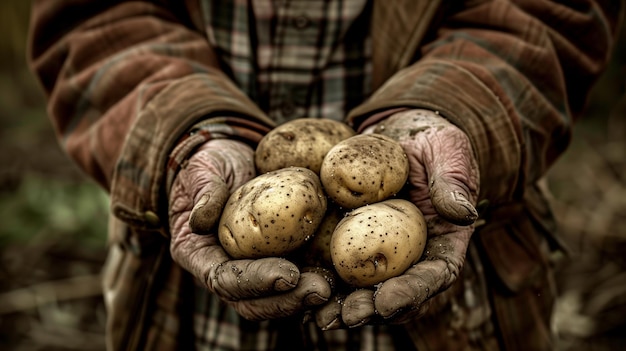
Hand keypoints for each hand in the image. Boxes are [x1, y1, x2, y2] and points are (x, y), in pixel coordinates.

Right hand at [168, 139, 331, 320]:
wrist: (232, 158)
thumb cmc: (211, 165)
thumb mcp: (201, 172)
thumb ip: (204, 194)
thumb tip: (200, 222)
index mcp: (201, 256)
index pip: (225, 281)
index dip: (256, 281)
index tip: (288, 274)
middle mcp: (228, 272)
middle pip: (255, 303)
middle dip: (288, 300)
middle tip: (321, 290)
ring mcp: (257, 270)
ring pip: (280, 299)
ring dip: (308, 299)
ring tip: (337, 288)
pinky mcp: (282, 260)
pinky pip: (300, 279)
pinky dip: (322, 282)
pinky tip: (345, 277)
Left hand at [316, 109, 479, 327]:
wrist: (397, 132)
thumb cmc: (429, 139)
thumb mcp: (447, 150)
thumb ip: (452, 181)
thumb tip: (463, 215)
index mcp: (442, 240)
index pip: (435, 274)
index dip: (413, 291)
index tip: (388, 301)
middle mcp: (412, 254)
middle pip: (397, 292)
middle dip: (372, 309)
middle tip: (348, 315)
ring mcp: (380, 251)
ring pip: (365, 288)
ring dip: (344, 305)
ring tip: (321, 317)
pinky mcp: (351, 241)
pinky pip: (337, 264)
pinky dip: (322, 280)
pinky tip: (300, 289)